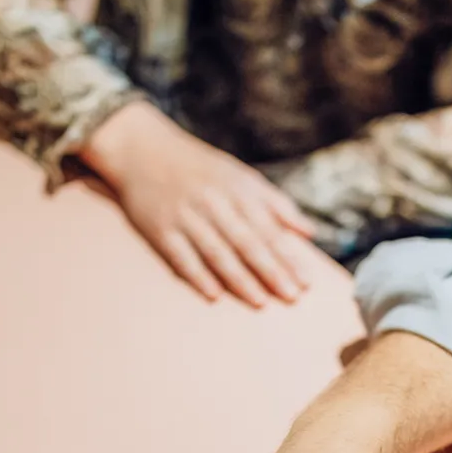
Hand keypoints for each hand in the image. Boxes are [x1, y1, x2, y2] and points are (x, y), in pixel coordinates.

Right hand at [84, 101, 318, 307]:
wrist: (143, 150)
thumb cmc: (200, 168)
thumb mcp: (241, 176)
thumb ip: (276, 203)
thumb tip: (309, 232)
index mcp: (237, 190)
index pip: (268, 229)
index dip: (288, 256)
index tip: (306, 281)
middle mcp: (214, 203)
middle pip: (247, 242)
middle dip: (271, 271)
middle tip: (291, 296)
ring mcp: (186, 217)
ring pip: (217, 252)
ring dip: (240, 279)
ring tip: (260, 302)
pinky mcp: (160, 229)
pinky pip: (182, 257)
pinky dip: (198, 275)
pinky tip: (213, 295)